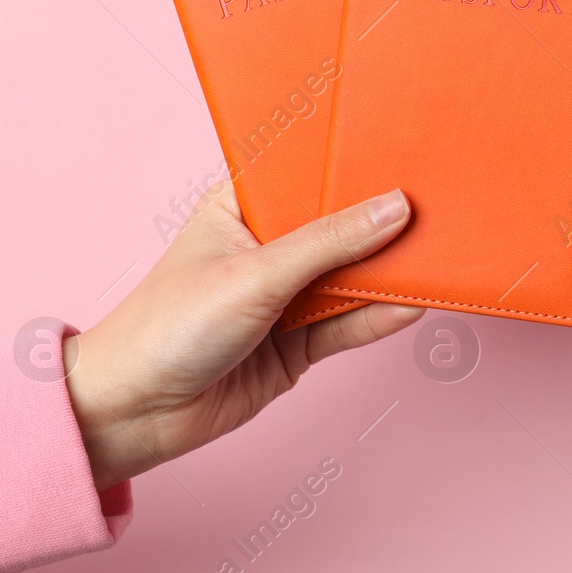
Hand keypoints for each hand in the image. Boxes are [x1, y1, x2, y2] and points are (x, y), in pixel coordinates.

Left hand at [62, 183, 423, 489]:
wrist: (130, 415)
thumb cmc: (166, 329)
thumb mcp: (255, 274)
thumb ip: (330, 243)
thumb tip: (395, 208)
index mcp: (242, 208)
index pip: (310, 178)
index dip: (355, 170)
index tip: (406, 157)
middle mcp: (266, 248)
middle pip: (339, 229)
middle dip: (383, 223)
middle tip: (439, 206)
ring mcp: (283, 298)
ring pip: (350, 278)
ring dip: (388, 272)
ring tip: (441, 254)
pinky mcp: (296, 344)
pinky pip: (348, 324)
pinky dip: (379, 316)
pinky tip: (414, 302)